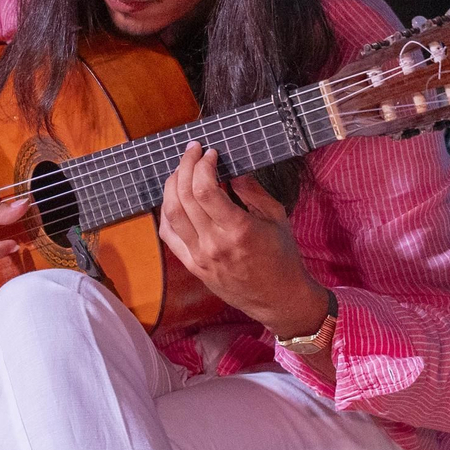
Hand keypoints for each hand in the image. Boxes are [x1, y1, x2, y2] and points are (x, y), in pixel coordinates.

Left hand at [157, 142, 331, 336]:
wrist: (278, 299)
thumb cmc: (282, 256)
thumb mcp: (276, 217)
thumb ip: (252, 190)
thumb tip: (230, 168)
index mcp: (238, 230)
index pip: (205, 190)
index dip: (203, 165)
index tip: (210, 152)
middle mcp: (214, 244)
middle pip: (184, 197)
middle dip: (185, 166)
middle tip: (192, 151)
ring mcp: (199, 257)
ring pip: (171, 214)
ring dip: (171, 186)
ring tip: (181, 169)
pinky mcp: (192, 266)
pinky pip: (169, 235)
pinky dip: (166, 212)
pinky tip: (174, 198)